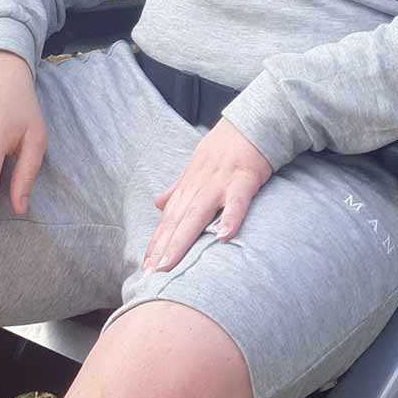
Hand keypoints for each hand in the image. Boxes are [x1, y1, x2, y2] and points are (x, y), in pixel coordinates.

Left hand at [143, 118, 272, 271]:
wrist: (252, 122)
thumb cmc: (225, 147)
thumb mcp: (196, 166)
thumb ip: (178, 188)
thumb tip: (158, 204)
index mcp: (189, 184)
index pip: (169, 218)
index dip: (156, 242)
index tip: (146, 266)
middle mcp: (199, 185)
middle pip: (177, 220)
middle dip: (163, 247)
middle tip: (151, 274)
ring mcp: (220, 182)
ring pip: (197, 214)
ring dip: (182, 239)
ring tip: (170, 263)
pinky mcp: (244, 179)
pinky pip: (237, 201)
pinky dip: (230, 217)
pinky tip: (222, 237)